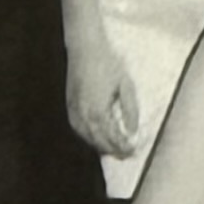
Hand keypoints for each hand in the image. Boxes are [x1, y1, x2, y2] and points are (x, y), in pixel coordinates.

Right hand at [65, 34, 139, 157]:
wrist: (85, 49)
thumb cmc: (109, 64)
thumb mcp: (126, 85)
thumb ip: (130, 109)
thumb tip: (132, 130)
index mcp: (98, 110)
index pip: (111, 137)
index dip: (122, 146)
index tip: (133, 151)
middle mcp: (83, 115)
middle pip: (98, 141)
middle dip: (113, 150)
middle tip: (127, 154)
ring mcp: (74, 111)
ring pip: (86, 137)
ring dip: (101, 146)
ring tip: (115, 150)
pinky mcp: (70, 106)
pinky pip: (78, 129)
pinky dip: (89, 137)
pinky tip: (98, 138)